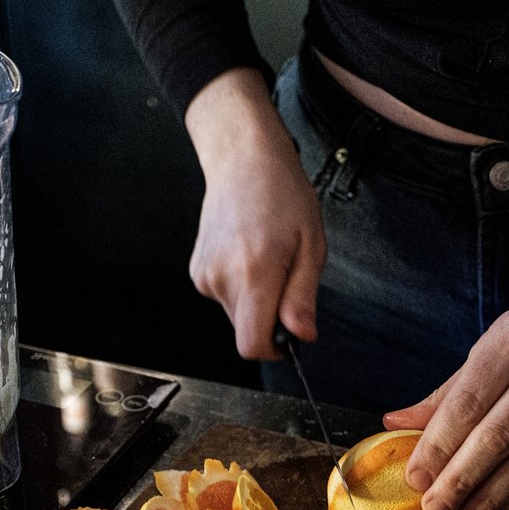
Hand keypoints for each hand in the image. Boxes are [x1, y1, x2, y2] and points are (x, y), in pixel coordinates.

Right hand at [185, 68, 324, 357]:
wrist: (243, 160)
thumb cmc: (282, 194)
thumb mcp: (311, 246)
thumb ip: (302, 297)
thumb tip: (302, 336)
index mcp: (253, 273)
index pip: (252, 344)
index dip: (275, 349)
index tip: (290, 336)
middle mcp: (222, 278)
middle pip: (247, 330)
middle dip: (270, 316)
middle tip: (287, 274)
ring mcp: (204, 275)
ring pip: (237, 313)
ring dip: (257, 299)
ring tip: (268, 257)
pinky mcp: (197, 272)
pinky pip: (226, 296)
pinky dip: (242, 285)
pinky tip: (248, 253)